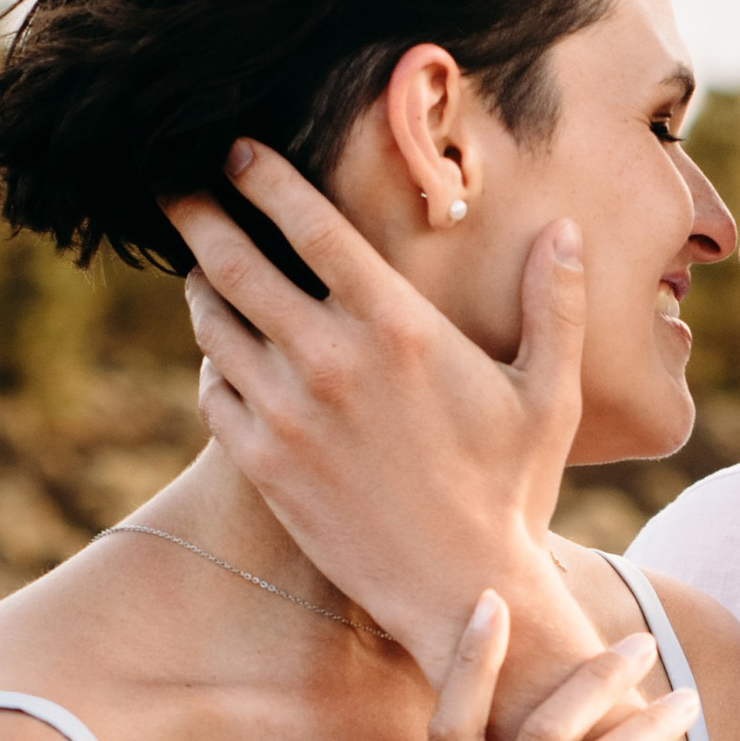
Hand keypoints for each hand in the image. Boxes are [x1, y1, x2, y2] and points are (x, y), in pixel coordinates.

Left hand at [168, 146, 589, 684]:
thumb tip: (563, 227)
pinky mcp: (263, 466)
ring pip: (213, 325)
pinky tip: (225, 356)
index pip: (310, 225)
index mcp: (397, 326)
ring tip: (203, 268)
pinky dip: (212, 364)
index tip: (236, 149)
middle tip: (176, 186)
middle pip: (235, 262)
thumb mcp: (548, 394)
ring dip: (202, 287)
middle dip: (197, 213)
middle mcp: (330, 361)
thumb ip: (554, 304)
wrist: (463, 591)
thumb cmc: (514, 490)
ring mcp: (287, 415)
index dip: (263, 178)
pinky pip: (212, 392)